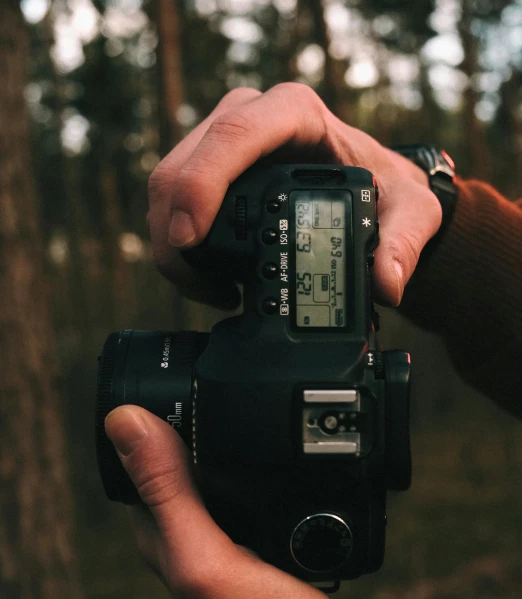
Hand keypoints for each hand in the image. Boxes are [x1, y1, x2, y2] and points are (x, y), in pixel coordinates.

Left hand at [105, 405, 362, 598]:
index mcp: (160, 537)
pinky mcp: (260, 544)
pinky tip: (275, 457)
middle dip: (191, 427)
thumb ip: (168, 493)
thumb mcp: (208, 556)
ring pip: (215, 475)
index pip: (137, 462)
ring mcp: (225, 542)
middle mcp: (186, 538)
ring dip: (225, 446)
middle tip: (216, 389)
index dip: (150, 422)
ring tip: (244, 411)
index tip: (175, 384)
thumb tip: (123, 421)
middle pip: (178, 464)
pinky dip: (255, 468)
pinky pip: (249, 491)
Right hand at [148, 83, 441, 307]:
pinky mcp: (206, 166)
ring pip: (165, 185)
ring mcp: (220, 139)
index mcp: (294, 112)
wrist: (370, 186)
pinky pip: (171, 201)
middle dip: (175, 233)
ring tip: (215, 291)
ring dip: (172, 246)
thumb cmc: (385, 188)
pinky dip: (177, 244)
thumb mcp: (410, 211)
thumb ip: (405, 242)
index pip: (233, 136)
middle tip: (205, 289)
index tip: (191, 239)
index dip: (201, 184)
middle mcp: (249, 116)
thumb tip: (387, 284)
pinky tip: (209, 278)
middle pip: (182, 165)